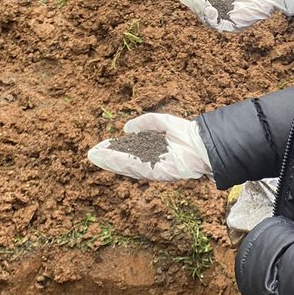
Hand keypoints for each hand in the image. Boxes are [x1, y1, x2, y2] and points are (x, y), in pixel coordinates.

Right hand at [87, 113, 211, 180]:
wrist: (201, 143)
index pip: (129, 151)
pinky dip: (121, 163)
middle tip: (92, 153)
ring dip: (109, 161)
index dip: (115, 149)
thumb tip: (127, 129)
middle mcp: (150, 161)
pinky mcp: (155, 173)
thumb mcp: (160, 121)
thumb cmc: (185, 133)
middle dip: (108, 157)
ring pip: (126, 165)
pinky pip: (135, 167)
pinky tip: (109, 158)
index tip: (102, 145)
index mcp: (152, 151)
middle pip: (124, 160)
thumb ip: (144, 123)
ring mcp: (152, 168)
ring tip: (95, 156)